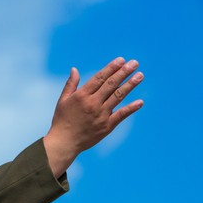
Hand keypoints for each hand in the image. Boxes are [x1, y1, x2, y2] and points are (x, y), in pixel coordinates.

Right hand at [43, 57, 143, 176]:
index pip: (100, 78)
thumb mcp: (63, 101)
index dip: (111, 68)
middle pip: (111, 84)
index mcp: (82, 95)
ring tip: (140, 76)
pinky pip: (121, 115)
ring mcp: (101, 115)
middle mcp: (93, 103)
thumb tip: (75, 69)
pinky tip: (140, 102)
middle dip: (124, 72)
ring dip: (130, 85)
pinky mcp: (106, 126)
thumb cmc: (62, 121)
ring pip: (118, 96)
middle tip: (134, 63)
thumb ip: (71, 84)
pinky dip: (131, 108)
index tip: (121, 60)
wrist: (64, 142)